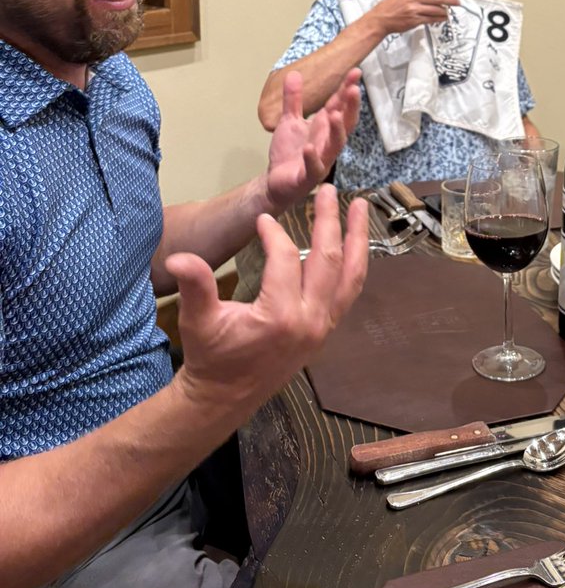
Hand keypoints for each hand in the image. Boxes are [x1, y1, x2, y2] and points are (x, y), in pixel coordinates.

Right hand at [167, 185, 368, 416]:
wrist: (225, 398)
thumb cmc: (212, 357)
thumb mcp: (199, 320)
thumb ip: (195, 286)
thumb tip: (180, 257)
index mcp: (280, 316)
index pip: (285, 259)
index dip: (273, 234)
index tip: (263, 218)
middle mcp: (310, 320)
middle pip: (328, 259)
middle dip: (329, 221)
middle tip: (328, 189)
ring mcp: (323, 327)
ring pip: (350, 276)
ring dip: (356, 239)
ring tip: (360, 206)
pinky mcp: (326, 330)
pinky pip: (348, 291)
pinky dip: (353, 264)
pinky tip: (354, 244)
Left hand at [264, 69, 360, 212]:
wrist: (275, 181)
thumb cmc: (289, 153)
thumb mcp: (290, 120)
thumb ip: (293, 99)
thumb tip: (294, 73)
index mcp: (324, 128)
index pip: (339, 106)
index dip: (347, 90)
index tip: (355, 72)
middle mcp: (327, 142)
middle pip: (344, 123)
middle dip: (350, 107)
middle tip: (354, 89)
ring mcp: (321, 160)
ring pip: (335, 145)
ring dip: (337, 131)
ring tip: (336, 114)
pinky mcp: (307, 176)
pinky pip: (313, 167)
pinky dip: (312, 158)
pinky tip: (308, 148)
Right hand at [370, 0, 459, 35]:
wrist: (381, 18)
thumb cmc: (392, 5)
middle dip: (450, 0)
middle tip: (457, 1)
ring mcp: (415, 10)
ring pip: (436, 10)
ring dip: (446, 11)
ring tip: (450, 11)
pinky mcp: (415, 20)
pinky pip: (432, 19)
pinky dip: (439, 19)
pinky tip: (443, 18)